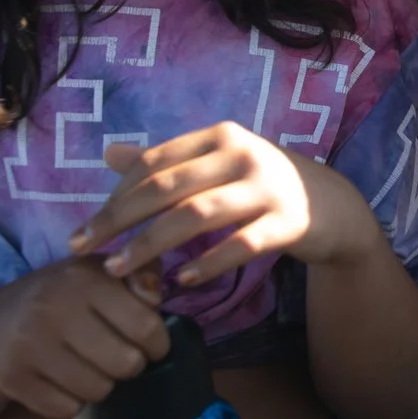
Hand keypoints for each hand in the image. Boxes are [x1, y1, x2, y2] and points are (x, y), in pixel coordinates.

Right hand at [0, 255, 168, 418]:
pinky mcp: (13, 377)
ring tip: (92, 368)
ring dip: (102, 385)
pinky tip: (64, 383)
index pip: (146, 326)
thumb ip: (141, 275)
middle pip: (126, 364)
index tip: (151, 345)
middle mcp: (53, 307)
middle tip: (120, 358)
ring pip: (98, 390)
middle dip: (131, 366)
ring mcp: (29, 344)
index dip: (157, 343)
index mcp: (83, 278)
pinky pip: (67, 409)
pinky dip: (72, 402)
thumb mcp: (102, 274)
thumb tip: (153, 297)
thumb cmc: (65, 299)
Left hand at [67, 121, 381, 289]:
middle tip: (85, 251)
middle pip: (167, 187)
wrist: (333, 205)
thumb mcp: (217, 164)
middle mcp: (242, 155)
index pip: (154, 163)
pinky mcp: (288, 222)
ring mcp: (267, 188)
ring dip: (153, 244)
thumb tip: (108, 153)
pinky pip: (241, 245)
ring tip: (121, 270)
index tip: (84, 231)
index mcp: (219, 137)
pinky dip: (208, 263)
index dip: (115, 197)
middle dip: (120, 221)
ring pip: (197, 215)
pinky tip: (182, 281)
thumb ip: (166, 161)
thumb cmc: (261, 185)